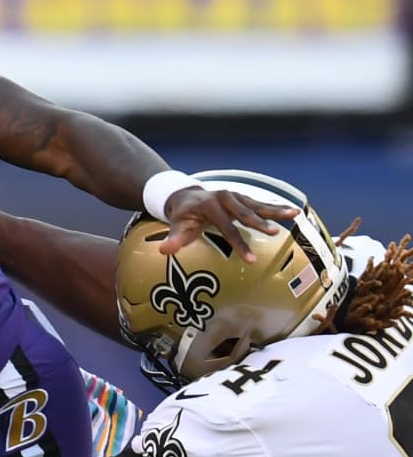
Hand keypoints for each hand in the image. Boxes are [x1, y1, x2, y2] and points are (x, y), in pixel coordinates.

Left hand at [160, 187, 298, 262]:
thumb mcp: (176, 226)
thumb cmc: (182, 215)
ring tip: (293, 214)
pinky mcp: (242, 197)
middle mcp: (224, 197)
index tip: (251, 260)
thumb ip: (173, 240)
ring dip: (275, 210)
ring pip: (257, 205)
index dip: (238, 244)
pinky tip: (293, 211)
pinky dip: (276, 207)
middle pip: (244, 213)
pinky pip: (260, 203)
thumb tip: (164, 251)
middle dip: (259, 223)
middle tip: (274, 233)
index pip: (226, 228)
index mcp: (209, 205)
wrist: (185, 196)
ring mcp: (235, 195)